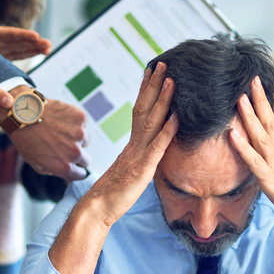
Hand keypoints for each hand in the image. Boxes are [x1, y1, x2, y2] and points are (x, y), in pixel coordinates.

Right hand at [0, 0, 51, 60]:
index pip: (9, 35)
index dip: (22, 36)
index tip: (36, 36)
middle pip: (18, 45)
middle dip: (34, 45)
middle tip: (49, 44)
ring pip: (20, 52)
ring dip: (34, 50)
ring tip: (48, 49)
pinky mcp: (1, 56)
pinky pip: (17, 55)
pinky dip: (29, 54)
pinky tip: (40, 52)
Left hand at [0, 93, 90, 180]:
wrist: (22, 114)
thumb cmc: (26, 139)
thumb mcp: (36, 164)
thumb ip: (54, 171)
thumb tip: (67, 172)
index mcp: (64, 167)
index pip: (81, 174)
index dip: (77, 170)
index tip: (74, 165)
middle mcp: (74, 153)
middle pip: (86, 159)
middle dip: (78, 155)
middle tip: (66, 146)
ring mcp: (79, 134)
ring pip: (85, 140)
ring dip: (76, 137)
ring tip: (59, 130)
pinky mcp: (80, 118)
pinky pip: (83, 123)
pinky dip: (75, 122)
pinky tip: (61, 120)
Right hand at [80, 62, 178, 226]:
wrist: (96, 209)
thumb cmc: (112, 194)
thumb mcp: (131, 172)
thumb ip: (139, 158)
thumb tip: (148, 152)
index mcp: (131, 144)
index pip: (140, 111)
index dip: (147, 90)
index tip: (153, 72)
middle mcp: (134, 144)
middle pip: (144, 108)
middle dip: (154, 85)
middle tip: (162, 63)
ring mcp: (137, 155)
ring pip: (151, 121)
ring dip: (162, 99)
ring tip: (171, 80)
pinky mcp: (142, 169)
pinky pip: (156, 147)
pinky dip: (167, 131)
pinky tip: (176, 117)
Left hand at [229, 77, 273, 229]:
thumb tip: (270, 159)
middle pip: (270, 120)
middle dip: (261, 98)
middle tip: (254, 77)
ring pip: (260, 134)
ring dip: (250, 114)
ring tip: (240, 96)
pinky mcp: (268, 179)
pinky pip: (253, 160)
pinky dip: (242, 146)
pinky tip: (232, 133)